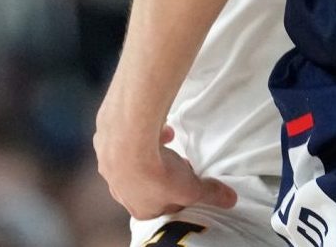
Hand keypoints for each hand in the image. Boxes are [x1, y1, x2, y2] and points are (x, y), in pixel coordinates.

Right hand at [94, 123, 236, 220]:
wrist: (128, 139)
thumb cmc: (159, 173)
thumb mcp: (193, 188)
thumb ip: (211, 194)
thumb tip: (231, 200)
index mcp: (139, 209)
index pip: (159, 209)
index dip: (176, 196)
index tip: (188, 184)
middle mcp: (118, 190)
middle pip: (145, 184)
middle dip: (161, 174)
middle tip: (178, 163)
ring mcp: (108, 163)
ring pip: (132, 160)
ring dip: (151, 152)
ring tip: (169, 142)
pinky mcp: (104, 139)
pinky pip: (126, 137)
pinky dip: (142, 133)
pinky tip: (160, 127)